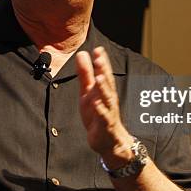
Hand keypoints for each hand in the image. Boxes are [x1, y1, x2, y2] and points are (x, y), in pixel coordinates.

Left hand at [76, 46, 133, 168]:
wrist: (109, 142)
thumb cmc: (98, 114)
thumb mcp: (88, 92)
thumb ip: (85, 74)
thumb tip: (82, 54)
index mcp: (104, 90)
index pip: (104, 73)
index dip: (101, 61)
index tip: (98, 49)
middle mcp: (108, 99)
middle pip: (107, 83)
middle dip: (104, 71)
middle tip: (99, 58)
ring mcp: (108, 112)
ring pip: (107, 99)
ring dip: (104, 88)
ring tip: (100, 77)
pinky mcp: (105, 126)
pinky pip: (103, 117)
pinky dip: (100, 110)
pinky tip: (96, 103)